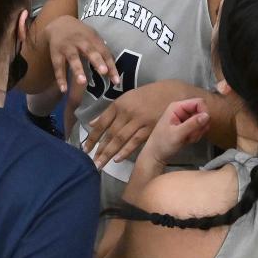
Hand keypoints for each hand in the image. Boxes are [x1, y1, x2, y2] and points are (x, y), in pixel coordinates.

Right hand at [42, 15, 115, 99]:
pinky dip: (60, 78)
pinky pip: (58, 66)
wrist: (59, 23)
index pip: (104, 53)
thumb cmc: (81, 34)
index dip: (111, 66)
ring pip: (73, 58)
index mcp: (93, 38)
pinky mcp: (56, 53)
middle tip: (103, 72)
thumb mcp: (93, 37)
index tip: (116, 81)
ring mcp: (67, 47)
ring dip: (78, 70)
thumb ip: (102, 51)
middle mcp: (81, 41)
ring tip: (82, 82)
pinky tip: (64, 89)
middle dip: (97, 61)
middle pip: (90, 51)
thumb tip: (113, 69)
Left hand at [85, 85, 200, 169]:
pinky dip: (126, 151)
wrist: (172, 92)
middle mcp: (127, 112)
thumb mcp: (127, 99)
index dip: (92, 137)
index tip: (84, 149)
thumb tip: (92, 123)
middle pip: (110, 133)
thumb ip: (109, 112)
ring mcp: (139, 120)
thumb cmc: (148, 96)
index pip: (101, 123)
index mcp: (119, 104)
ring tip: (100, 164)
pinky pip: (135, 141)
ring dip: (109, 153)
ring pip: (120, 139)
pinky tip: (117, 159)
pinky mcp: (150, 128)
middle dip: (99, 149)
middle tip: (91, 162)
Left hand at [137, 97, 211, 168]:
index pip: (199, 102)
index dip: (204, 112)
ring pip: (202, 121)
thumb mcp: (177, 134)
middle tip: (191, 135)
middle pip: (202, 112)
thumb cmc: (162, 144)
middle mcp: (182, 110)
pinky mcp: (187, 126)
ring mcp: (185, 118)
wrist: (156, 155)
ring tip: (187, 138)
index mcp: (177, 107)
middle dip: (200, 126)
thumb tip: (207, 116)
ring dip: (198, 132)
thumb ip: (192, 124)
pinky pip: (199, 128)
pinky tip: (187, 140)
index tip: (203, 125)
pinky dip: (196, 136)